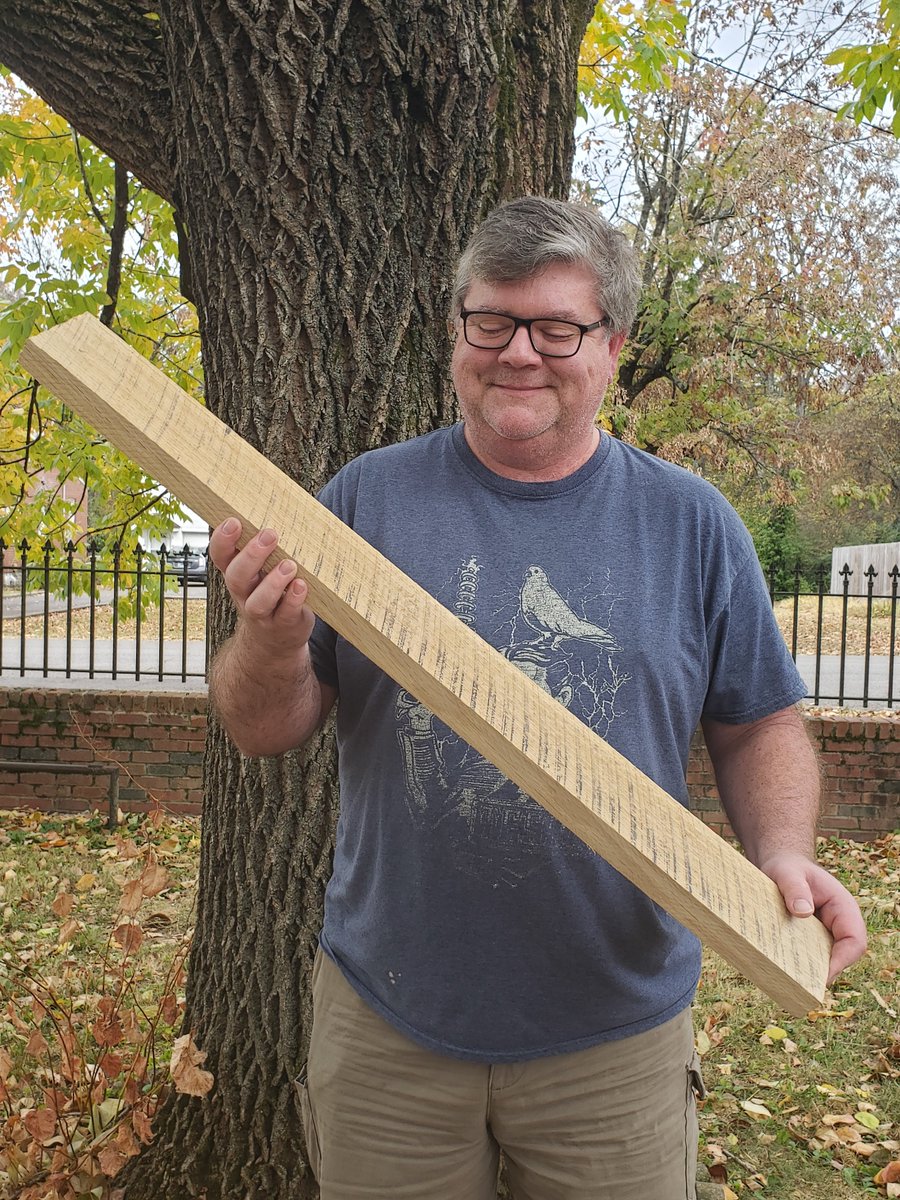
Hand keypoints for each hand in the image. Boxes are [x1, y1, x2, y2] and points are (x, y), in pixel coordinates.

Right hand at [209, 518, 315, 657]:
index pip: (220, 556)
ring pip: (259, 601)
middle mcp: (244, 594)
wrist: (277, 640)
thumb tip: (281, 506)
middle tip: (270, 534)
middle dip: (251, 555)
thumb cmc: (273, 593)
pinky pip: (286, 614)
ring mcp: (263, 613)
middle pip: (237, 576)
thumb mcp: (263, 571)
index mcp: (237, 574)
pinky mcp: (284, 625)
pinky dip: (293, 600)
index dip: (223, 540)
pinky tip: (302, 586)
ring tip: (289, 565)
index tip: (234, 521)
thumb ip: (266, 548)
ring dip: (273, 582)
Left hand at [759, 851, 867, 983]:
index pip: (854, 940)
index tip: (822, 976)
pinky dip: (802, 964)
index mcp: (842, 907)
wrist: (780, 865)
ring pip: (827, 959)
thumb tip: (804, 912)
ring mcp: (826, 931)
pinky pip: (812, 955)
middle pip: (843, 955)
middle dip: (826, 971)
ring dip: (812, 970)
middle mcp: (839, 922)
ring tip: (791, 980)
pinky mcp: (811, 937)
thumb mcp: (787, 873)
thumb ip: (794, 888)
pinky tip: (784, 969)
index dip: (842, 961)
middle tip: (802, 984)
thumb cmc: (787, 867)